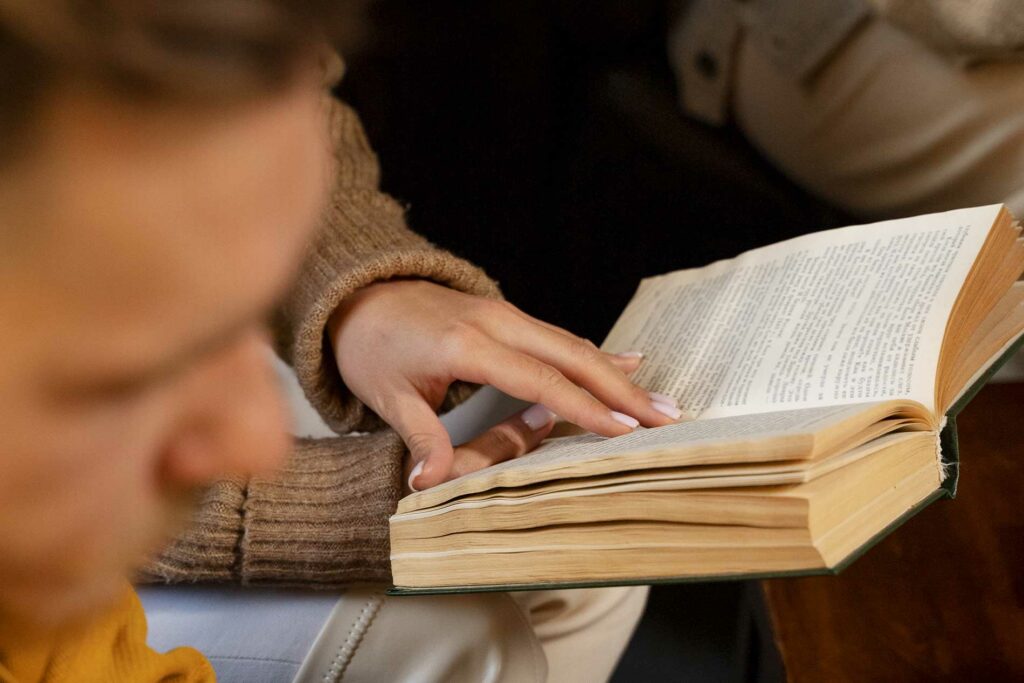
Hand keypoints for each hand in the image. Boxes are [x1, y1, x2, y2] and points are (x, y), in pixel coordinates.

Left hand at [329, 280, 682, 488]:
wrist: (359, 296)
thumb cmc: (371, 347)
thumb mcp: (387, 396)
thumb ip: (419, 437)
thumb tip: (427, 484)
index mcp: (469, 345)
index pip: (540, 380)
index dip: (585, 407)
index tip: (624, 428)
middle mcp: (496, 322)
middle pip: (572, 357)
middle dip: (622, 389)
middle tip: (666, 416)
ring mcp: (504, 314)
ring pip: (573, 345)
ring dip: (617, 374)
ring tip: (658, 401)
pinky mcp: (506, 317)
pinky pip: (559, 337)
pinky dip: (595, 353)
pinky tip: (627, 362)